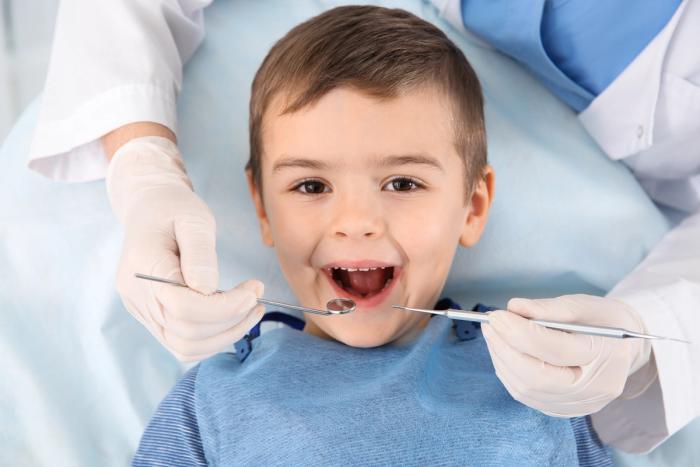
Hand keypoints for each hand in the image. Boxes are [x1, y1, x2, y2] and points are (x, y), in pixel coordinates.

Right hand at [106, 136, 263, 360]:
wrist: (149, 208)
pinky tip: (231, 318)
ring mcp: (141, 311)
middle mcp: (137, 297)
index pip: (183, 307)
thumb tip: (209, 289)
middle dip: (231, 320)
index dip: (225, 307)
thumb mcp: (193, 218)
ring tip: (250, 310)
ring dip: (225, 335)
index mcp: (143, 267)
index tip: (254, 290)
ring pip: (184, 347)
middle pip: (186, 332)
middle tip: (256, 297)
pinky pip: (181, 344)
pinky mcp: (151, 318)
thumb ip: (201, 252)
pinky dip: (212, 339)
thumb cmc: (174, 208)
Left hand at [481, 294, 652, 416]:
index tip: (497, 315)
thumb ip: (548, 308)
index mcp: (605, 357)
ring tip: (494, 334)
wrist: (624, 348)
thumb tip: (513, 308)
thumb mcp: (582, 305)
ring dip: (502, 359)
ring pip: (526, 389)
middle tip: (490, 324)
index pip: (554, 349)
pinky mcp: (562, 409)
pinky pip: (525, 394)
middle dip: (505, 349)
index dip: (519, 332)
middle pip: (537, 377)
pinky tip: (503, 351)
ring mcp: (578, 404)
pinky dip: (508, 371)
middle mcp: (594, 389)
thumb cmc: (603, 321)